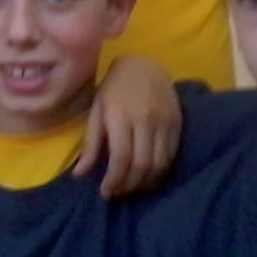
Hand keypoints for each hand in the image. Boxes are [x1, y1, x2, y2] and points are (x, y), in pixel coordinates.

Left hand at [73, 56, 181, 196]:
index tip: (106, 192)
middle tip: (118, 192)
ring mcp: (163, 121)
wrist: (144, 64)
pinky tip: (148, 177)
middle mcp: (144, 119)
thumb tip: (79, 175)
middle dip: (128, 185)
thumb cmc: (114, 87)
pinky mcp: (177, 124)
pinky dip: (159, 173)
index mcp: (119, 115)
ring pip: (159, 164)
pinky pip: (171, 156)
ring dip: (145, 183)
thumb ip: (90, 144)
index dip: (114, 180)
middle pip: (141, 164)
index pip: (121, 157)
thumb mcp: (96, 111)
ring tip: (132, 187)